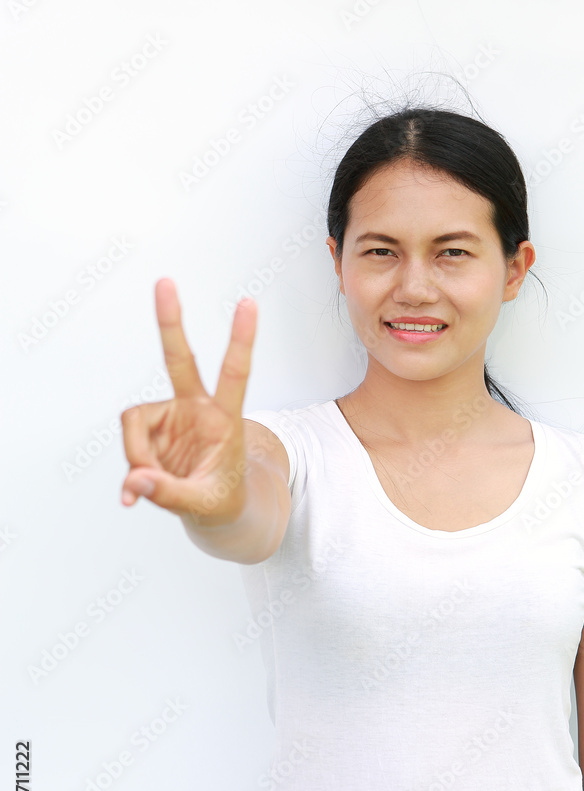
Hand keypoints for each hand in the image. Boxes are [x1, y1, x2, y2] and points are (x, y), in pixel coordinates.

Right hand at [121, 278, 257, 523]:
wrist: (215, 508)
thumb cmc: (220, 500)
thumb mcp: (203, 504)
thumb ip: (169, 494)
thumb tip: (135, 480)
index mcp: (225, 420)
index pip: (235, 374)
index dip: (240, 339)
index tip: (247, 302)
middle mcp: (197, 409)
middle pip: (180, 360)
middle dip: (170, 323)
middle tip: (164, 282)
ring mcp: (172, 416)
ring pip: (135, 423)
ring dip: (138, 457)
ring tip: (152, 486)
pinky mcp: (151, 428)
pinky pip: (129, 443)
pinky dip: (131, 470)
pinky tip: (136, 491)